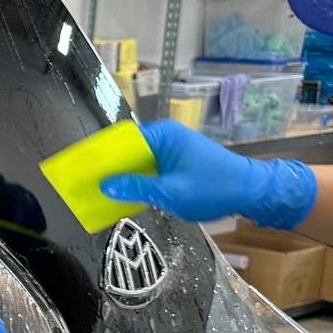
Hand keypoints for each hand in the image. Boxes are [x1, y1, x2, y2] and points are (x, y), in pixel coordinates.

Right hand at [100, 120, 316, 229]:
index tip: (80, 167)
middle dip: (107, 168)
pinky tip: (122, 196)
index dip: (100, 155)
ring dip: (121, 177)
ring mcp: (171, 150)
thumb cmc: (215, 188)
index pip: (121, 141)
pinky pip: (148, 170)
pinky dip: (136, 181)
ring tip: (97, 193)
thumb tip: (106, 186)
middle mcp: (165, 138)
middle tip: (84, 184)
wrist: (252, 191)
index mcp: (163, 136)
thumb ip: (137, 188)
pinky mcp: (175, 163)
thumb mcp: (172, 192)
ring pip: (135, 163)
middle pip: (126, 152)